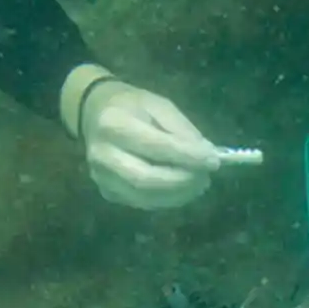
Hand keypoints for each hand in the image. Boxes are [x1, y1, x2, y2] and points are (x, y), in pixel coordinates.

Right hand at [63, 70, 219, 209]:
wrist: (94, 113)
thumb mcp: (159, 105)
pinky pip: (142, 202)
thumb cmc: (132, 106)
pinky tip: (181, 189)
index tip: (214, 162)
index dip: (188, 157)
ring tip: (198, 184)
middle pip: (147, 179)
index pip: (156, 146)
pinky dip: (167, 199)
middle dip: (183, 182)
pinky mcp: (107, 191)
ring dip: (178, 195)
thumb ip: (182, 130)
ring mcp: (101, 177)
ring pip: (145, 196)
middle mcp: (103, 154)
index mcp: (114, 124)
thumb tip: (207, 155)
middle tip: (206, 178)